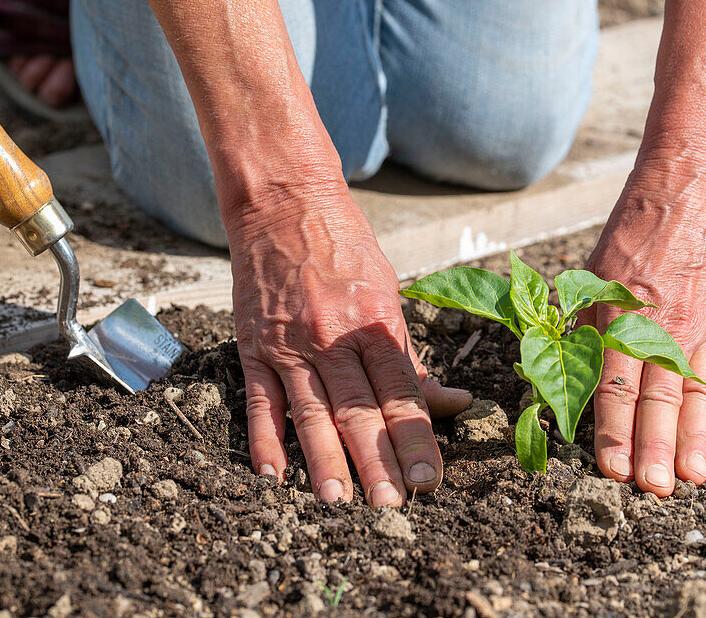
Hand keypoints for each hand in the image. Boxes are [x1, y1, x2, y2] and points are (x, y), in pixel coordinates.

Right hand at [227, 185, 470, 505]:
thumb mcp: (388, 293)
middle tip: (393, 506)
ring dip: (325, 461)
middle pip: (359, 410)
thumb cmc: (345, 246)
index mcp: (375, 322)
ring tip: (339, 503)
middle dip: (378, 462)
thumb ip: (410, 356)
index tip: (432, 481)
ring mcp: (290, 343)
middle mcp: (333, 336)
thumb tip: (451, 402)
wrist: (284, 200)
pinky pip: (260, 400)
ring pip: (311, 413)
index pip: (401, 394)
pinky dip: (264, 439)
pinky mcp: (254, 344)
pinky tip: (273, 476)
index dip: (418, 440)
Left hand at [579, 143, 705, 494]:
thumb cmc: (631, 234)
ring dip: (692, 441)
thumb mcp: (589, 278)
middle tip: (654, 489)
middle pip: (660, 399)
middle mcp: (666, 328)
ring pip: (698, 395)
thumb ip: (577, 328)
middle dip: (655, 448)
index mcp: (624, 316)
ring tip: (690, 480)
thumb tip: (552, 373)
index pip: (616, 386)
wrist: (692, 188)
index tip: (613, 469)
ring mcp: (704, 328)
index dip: (614, 431)